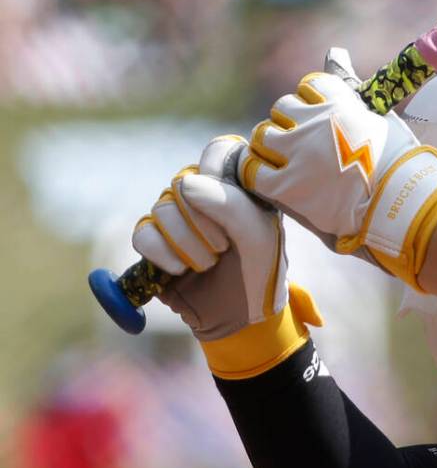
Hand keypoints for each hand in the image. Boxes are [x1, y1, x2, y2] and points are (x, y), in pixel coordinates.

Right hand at [132, 136, 320, 377]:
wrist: (244, 316)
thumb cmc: (261, 271)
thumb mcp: (259, 236)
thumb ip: (229, 205)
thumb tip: (186, 185)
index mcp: (235, 186)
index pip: (217, 151)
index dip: (217, 170)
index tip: (231, 205)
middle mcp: (204, 196)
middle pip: (183, 182)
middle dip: (202, 220)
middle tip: (225, 246)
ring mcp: (177, 218)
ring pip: (161, 209)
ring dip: (186, 241)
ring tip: (209, 263)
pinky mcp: (156, 244)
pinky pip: (143, 234)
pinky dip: (161, 252)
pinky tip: (181, 269)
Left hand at [238, 49, 436, 289]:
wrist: (404, 206)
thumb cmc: (399, 163)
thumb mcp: (379, 117)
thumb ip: (350, 86)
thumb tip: (333, 51)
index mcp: (341, 102)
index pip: (310, 86)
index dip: (314, 102)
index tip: (325, 120)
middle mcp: (315, 121)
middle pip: (283, 108)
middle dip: (291, 124)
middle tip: (307, 147)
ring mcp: (298, 153)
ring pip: (264, 135)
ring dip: (273, 146)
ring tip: (289, 164)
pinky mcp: (288, 186)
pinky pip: (254, 170)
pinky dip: (258, 172)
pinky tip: (272, 180)